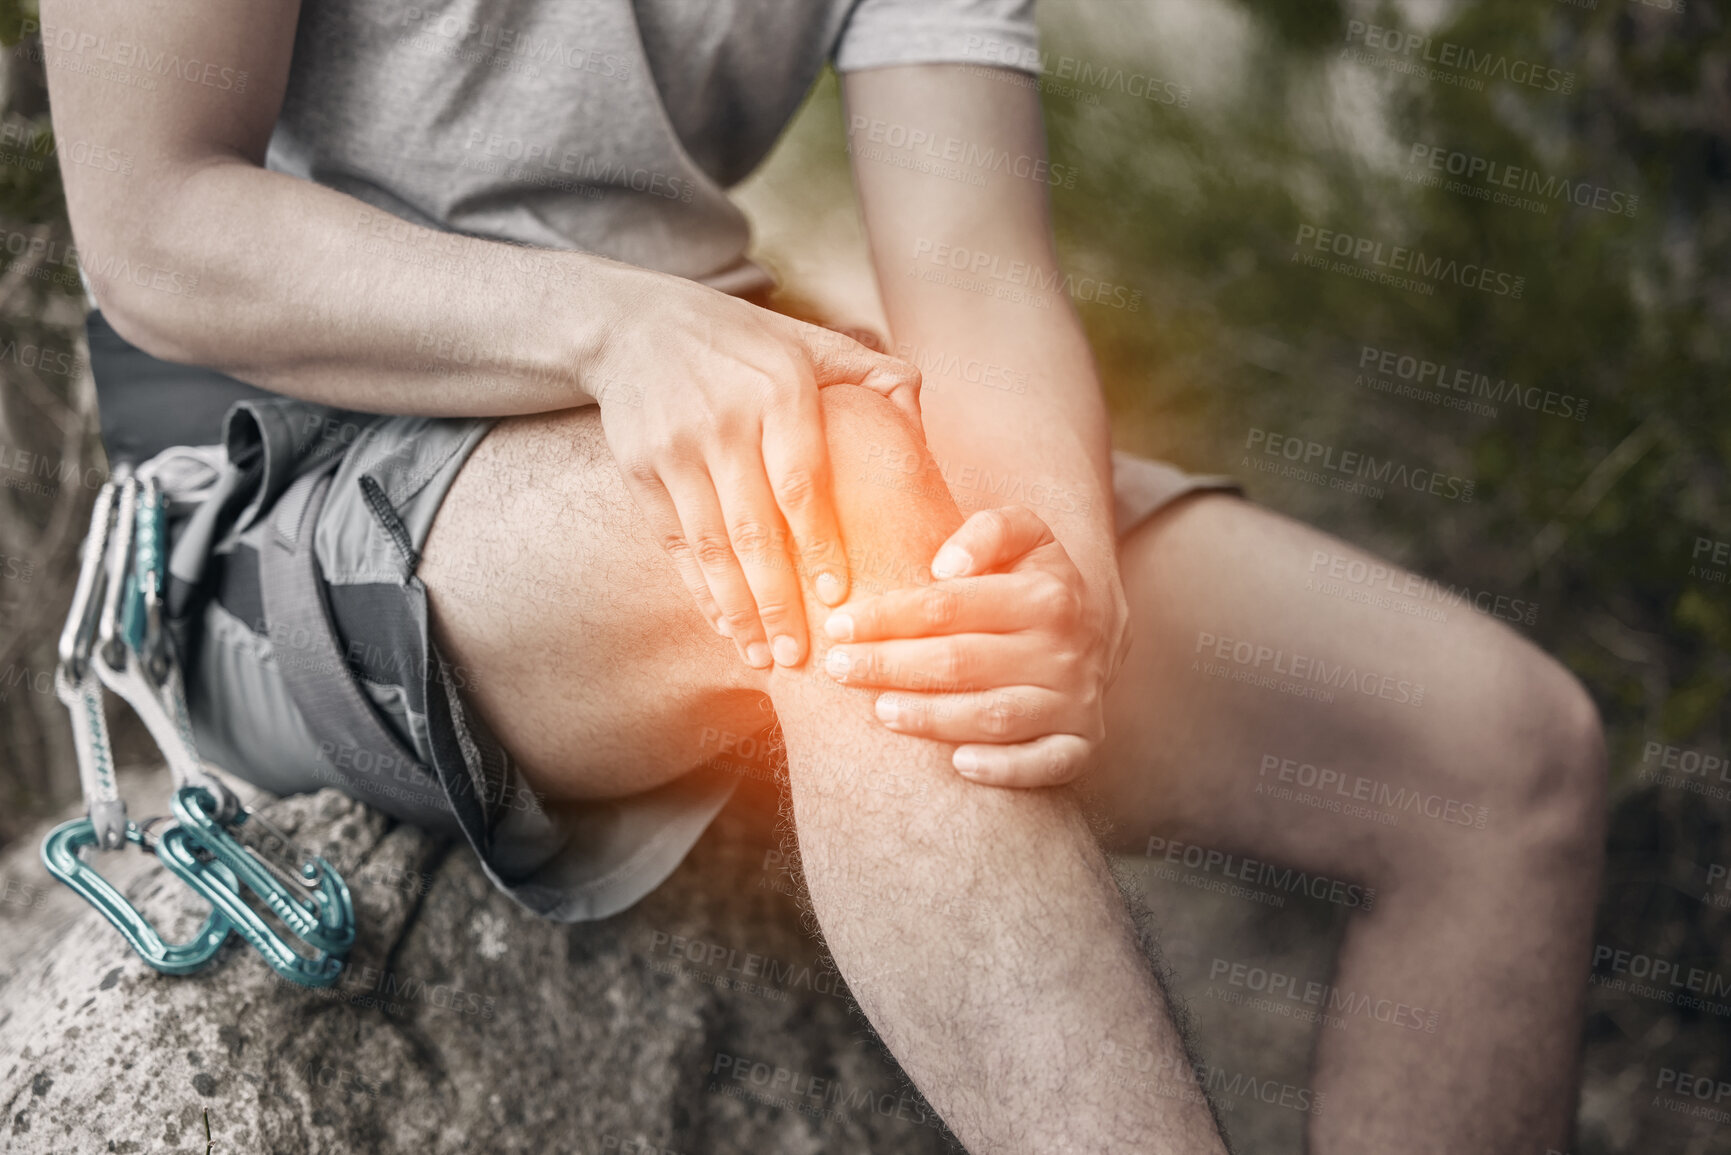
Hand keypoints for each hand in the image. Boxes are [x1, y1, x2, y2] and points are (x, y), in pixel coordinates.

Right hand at [590, 272, 920, 669]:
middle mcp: (724, 421)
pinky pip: (675, 543)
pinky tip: (724, 625)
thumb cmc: (740, 341)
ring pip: (710, 546)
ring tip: (764, 655)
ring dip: (737, 609)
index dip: (820, 543)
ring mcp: (677, 448)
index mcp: (777, 389)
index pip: (801, 481)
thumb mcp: (804, 339)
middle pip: (753, 528)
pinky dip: (699, 590)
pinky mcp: (640, 470)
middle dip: (777, 599)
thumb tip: (919, 419)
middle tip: (802, 655)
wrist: (632, 325)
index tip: (838, 595)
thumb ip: (869, 374)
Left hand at [820, 505, 1129, 785]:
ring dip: (932, 717)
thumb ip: (988, 531)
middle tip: (839, 668)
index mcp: (1047, 595)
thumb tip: (946, 566)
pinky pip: (1046, 764)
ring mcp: (1074, 701)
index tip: (839, 624)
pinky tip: (957, 764)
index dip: (888, 616)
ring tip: (880, 710)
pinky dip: (1004, 768)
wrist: (1096, 632)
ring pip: (994, 716)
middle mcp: (1065, 651)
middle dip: (892, 666)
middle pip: (962, 662)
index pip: (950, 607)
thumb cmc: (1032, 581)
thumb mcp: (1024, 535)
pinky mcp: (1081, 744)